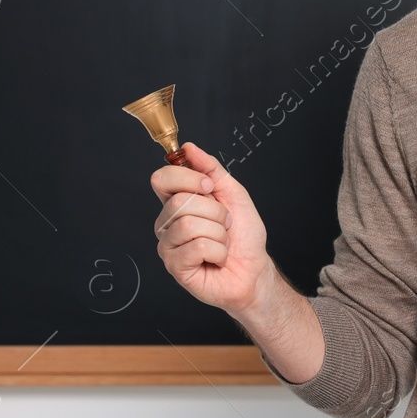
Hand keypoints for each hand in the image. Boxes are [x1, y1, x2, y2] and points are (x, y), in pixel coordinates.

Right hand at [150, 141, 274, 314]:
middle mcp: (167, 223)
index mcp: (177, 202)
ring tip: (222, 242)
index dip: (187, 178)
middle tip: (224, 224)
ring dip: (218, 233)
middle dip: (215, 211)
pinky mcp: (175, 266)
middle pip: (179, 201)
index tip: (210, 187)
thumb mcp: (232, 194)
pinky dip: (218, 251)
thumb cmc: (243, 235)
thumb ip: (211, 169)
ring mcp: (168, 246)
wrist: (254, 269)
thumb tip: (189, 148)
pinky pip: (197, 247)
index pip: (161, 179)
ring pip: (189, 224)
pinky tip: (217, 258)